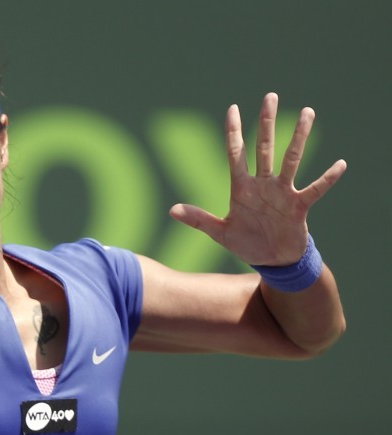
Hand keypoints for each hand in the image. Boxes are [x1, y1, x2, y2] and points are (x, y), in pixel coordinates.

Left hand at [169, 92, 346, 265]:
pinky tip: (340, 163)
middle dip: (266, 122)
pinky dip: (327, 179)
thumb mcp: (220, 233)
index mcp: (242, 189)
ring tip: (307, 112)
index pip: (236, 154)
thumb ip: (199, 220)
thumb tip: (172, 210)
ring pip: (292, 158)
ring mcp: (282, 192)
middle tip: (270, 96)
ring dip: (299, 137)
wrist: (272, 260)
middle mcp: (263, 184)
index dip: (234, 132)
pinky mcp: (299, 206)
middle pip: (264, 148)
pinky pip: (315, 189)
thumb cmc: (247, 243)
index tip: (232, 108)